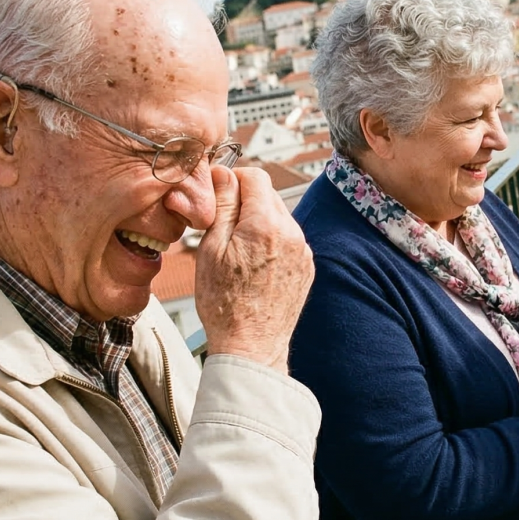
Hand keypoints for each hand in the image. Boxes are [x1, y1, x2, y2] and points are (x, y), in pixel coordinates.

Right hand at [196, 165, 314, 371]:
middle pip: (268, 195)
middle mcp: (292, 232)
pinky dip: (270, 242)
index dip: (232, 179)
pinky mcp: (307, 266)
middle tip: (222, 227)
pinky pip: (287, 239)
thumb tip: (223, 173)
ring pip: (278, 217)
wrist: (252, 346)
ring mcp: (303, 251)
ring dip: (257, 223)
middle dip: (244, 202)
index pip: (255, 176)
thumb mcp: (211, 249)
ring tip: (237, 253)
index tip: (218, 194)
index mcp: (267, 224)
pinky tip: (253, 266)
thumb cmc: (225, 304)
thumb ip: (221, 205)